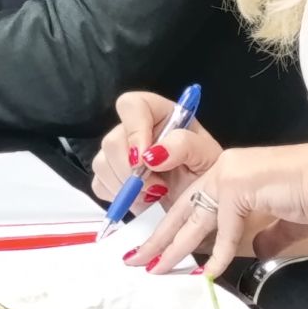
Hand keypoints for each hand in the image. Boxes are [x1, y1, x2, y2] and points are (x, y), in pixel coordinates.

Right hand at [91, 90, 223, 211]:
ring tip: (154, 195)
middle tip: (156, 188)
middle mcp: (137, 129)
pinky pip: (100, 184)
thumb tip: (154, 153)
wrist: (201, 203)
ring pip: (102, 164)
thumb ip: (185, 145)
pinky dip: (119, 198)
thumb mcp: (207, 156)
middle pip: (112, 140)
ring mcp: (121, 152)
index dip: (134, 130)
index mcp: (161, 114)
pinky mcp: (112, 175)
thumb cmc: (206, 174)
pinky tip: (142, 200)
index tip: (144, 159)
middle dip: (130, 171)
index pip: (132, 106)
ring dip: (126, 187)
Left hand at [123, 141, 307, 278]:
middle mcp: (224, 169)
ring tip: (154, 270)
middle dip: (159, 239)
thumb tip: (259, 251)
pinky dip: (218, 254)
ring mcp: (228, 175)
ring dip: (172, 249)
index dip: (172, 229)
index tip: (156, 249)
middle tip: (136, 260)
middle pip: (182, 211)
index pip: (193, 204)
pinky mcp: (237, 186)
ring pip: (193, 221)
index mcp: (231, 172)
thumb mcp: (283, 220)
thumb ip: (266, 235)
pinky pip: (224, 230)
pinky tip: (207, 274)